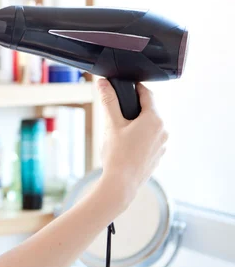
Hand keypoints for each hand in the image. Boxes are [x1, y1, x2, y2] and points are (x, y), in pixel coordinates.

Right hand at [96, 79, 168, 210]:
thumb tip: (103, 82)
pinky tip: (126, 145)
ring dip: (137, 123)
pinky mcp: (159, 155)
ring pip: (150, 125)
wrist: (121, 184)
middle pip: (149, 110)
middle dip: (134, 108)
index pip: (148, 94)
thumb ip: (109, 101)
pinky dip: (140, 136)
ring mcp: (163, 144)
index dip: (135, 87)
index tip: (126, 86)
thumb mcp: (111, 124)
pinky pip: (151, 138)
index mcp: (154, 119)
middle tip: (117, 111)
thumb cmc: (117, 155)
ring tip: (119, 130)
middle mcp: (164, 130)